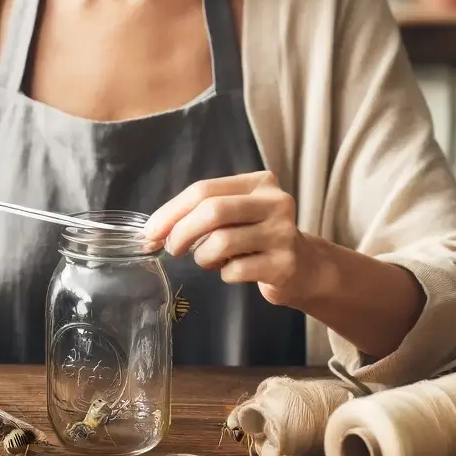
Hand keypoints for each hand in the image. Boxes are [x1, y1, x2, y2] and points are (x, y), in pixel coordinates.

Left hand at [141, 171, 320, 305]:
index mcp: (260, 182)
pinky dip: (223, 273)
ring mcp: (283, 233)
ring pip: (221, 242)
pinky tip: (232, 271)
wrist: (305, 267)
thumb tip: (153, 232)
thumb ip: (201, 212)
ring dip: (203, 257)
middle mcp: (275, 202)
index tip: (151, 232)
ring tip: (209, 260)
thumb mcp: (237, 213)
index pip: (204, 190)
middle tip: (171, 249)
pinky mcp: (284, 265)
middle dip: (181, 232)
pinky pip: (235, 270)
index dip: (171, 211)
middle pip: (213, 211)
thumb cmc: (257, 237)